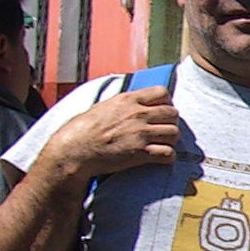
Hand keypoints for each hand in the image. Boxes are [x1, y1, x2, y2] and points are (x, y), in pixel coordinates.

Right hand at [41, 88, 179, 181]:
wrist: (75, 150)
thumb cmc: (85, 129)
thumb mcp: (106, 105)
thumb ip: (126, 103)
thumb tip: (139, 101)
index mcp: (128, 100)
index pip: (162, 92)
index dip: (166, 102)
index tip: (161, 112)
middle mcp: (137, 114)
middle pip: (173, 113)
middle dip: (170, 122)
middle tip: (163, 130)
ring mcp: (140, 134)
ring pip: (174, 133)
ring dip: (171, 140)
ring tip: (162, 144)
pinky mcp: (140, 153)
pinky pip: (168, 153)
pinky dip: (168, 157)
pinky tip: (161, 158)